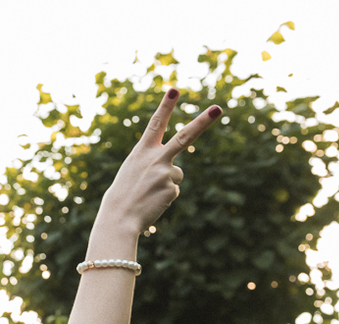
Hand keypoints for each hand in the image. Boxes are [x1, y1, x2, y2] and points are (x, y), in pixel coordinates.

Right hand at [98, 89, 220, 232]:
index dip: (165, 107)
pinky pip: (173, 190)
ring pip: (177, 174)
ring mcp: (165, 172)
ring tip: (148, 193)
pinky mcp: (171, 188)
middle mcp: (155, 158)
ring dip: (165, 184)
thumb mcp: (132, 171)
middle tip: (219, 108)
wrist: (119, 218)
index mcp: (142, 151)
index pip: (155, 124)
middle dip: (203, 121)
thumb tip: (177, 173)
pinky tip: (152, 202)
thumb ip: (153, 164)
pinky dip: (164, 197)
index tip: (174, 90)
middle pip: (185, 136)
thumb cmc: (123, 195)